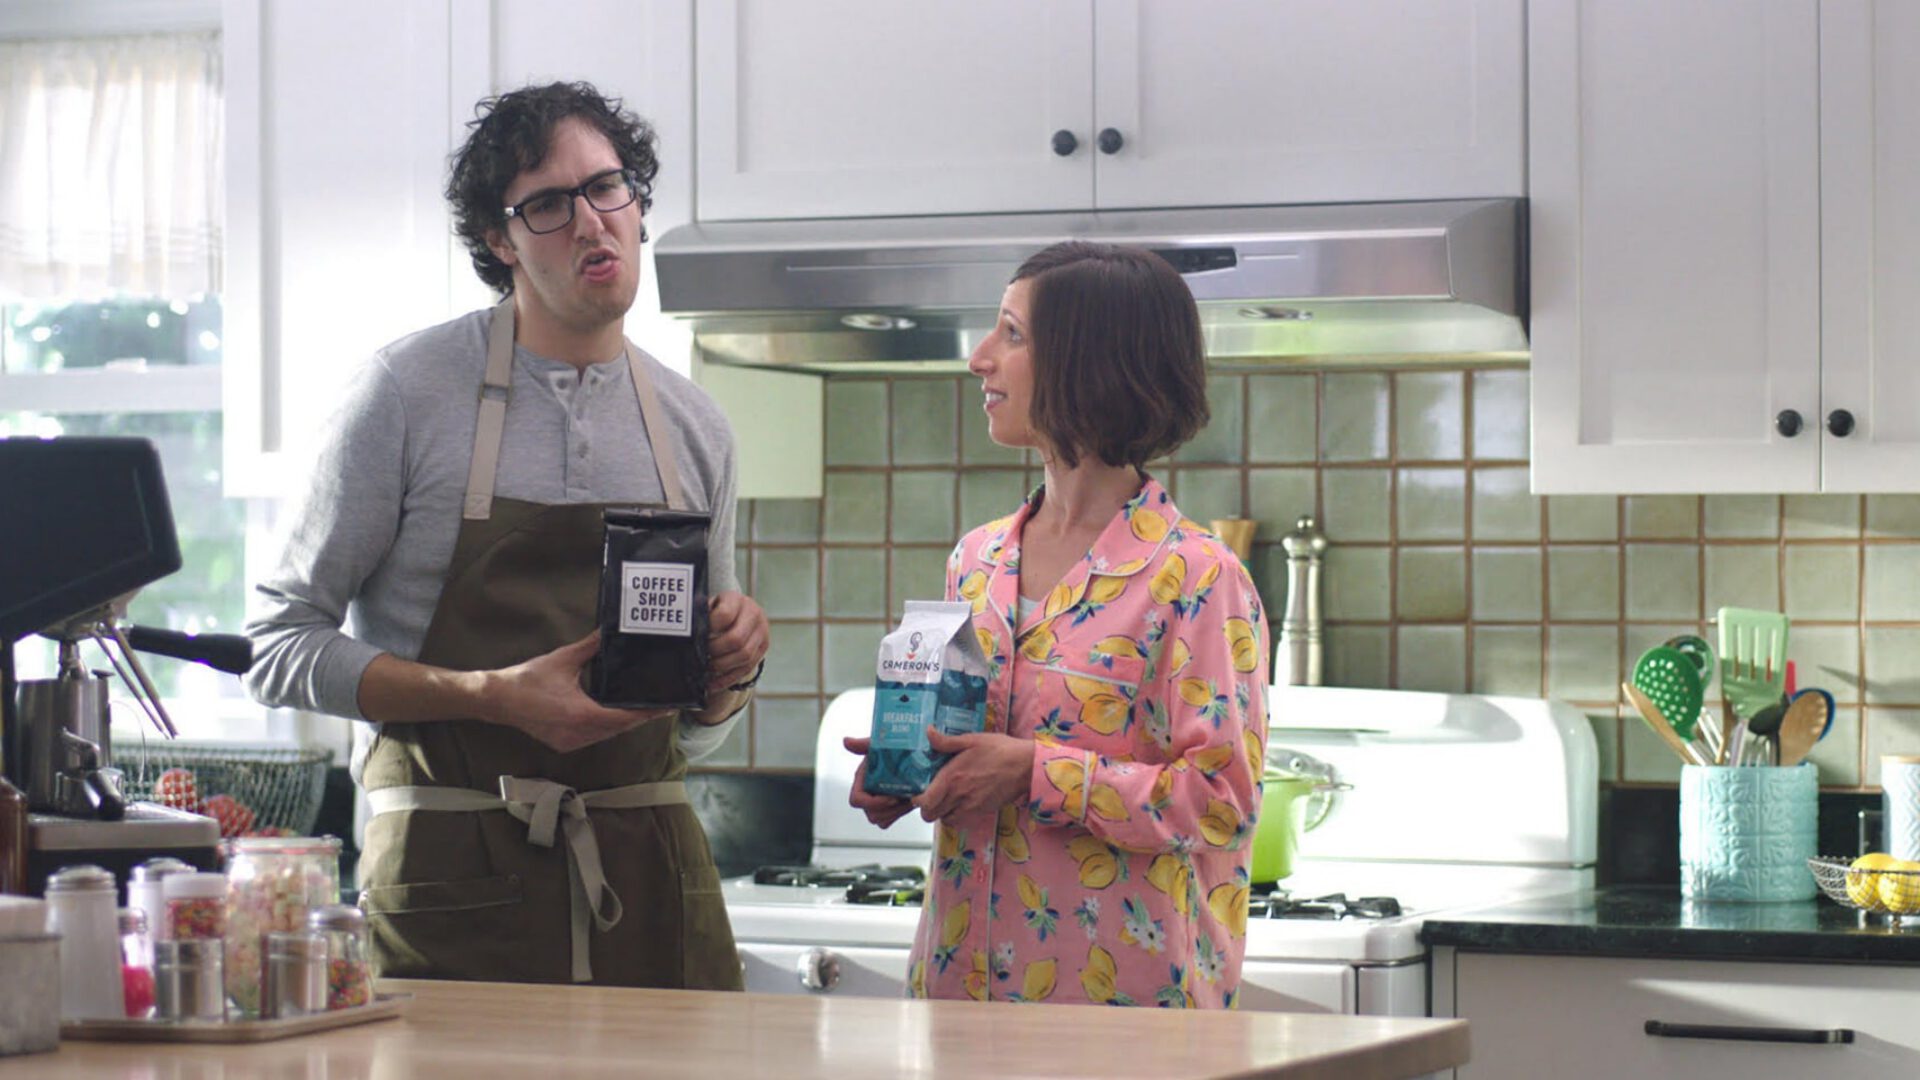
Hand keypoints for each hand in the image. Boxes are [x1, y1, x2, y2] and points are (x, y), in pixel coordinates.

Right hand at [481, 631, 672, 752]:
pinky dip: (606, 728)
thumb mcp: (563, 659)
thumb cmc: (528, 679)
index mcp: (581, 714)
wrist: (497, 700)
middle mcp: (579, 733)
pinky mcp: (563, 744)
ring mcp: (571, 742)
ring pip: (607, 735)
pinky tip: (614, 716)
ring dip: (623, 724)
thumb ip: (590, 647)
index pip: (624, 717)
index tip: (667, 707)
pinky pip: (593, 738)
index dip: (647, 713)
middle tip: (661, 705)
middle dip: (640, 718)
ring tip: (643, 710)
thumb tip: (608, 631)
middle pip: (619, 728)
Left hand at [705, 590, 769, 693]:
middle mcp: (754, 615)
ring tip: (706, 668)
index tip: (698, 635)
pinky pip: (746, 669)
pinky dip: (727, 679)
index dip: (709, 629)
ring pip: (744, 656)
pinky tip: (712, 684)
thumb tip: (688, 637)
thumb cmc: (718, 609)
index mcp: (737, 600)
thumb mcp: (710, 605)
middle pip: (736, 640)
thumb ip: (702, 616)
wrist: (740, 610)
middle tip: (701, 655)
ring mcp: (761, 633)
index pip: (724, 616)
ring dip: (722, 666)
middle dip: (715, 651)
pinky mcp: (762, 649)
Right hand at [843, 736, 913, 828]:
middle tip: (906, 798)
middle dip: (889, 810)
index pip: (857, 800)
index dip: (873, 803)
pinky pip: (888, 821)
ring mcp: (877, 803)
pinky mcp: (888, 809)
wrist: (915, 755)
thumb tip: (845, 741)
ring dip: (896, 812)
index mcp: (862, 780)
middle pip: (871, 814)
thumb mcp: (881, 744)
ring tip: (910, 798)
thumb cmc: (895, 747)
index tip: (893, 797)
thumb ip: (863, 744)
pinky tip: (911, 801)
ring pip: (881, 820)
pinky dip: (899, 814)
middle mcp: (867, 793)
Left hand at [912, 729, 1033, 821]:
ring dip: (941, 813)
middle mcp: (959, 794)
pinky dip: (955, 817)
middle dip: (927, 808)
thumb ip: (946, 741)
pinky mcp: (982, 812)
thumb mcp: (971, 739)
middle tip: (930, 797)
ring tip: (945, 801)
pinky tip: (959, 805)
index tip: (920, 791)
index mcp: (952, 776)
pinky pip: (960, 822)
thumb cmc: (1001, 750)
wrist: (1025, 766)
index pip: (925, 800)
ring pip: (945, 820)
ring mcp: (970, 806)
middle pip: (931, 814)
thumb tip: (929, 732)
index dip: (918, 799)